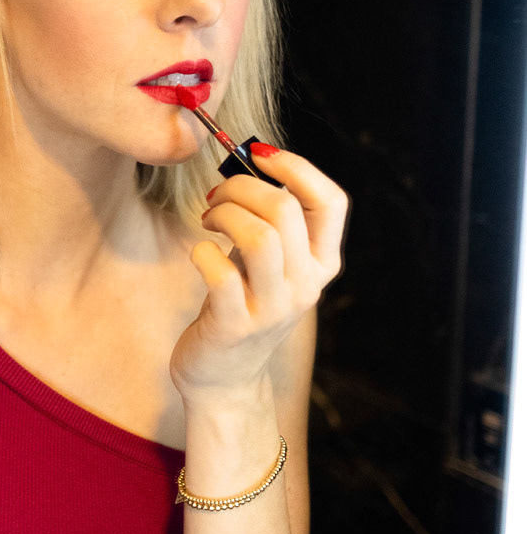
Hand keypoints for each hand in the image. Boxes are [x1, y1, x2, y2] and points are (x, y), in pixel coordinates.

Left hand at [169, 145, 347, 406]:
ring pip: (260, 236)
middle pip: (286, 210)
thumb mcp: (273, 263)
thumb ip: (274, 222)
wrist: (225, 378)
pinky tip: (200, 253)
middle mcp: (306, 285)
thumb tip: (250, 164)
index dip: (297, 167)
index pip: (332, 201)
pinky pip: (220, 272)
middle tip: (217, 194)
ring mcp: (273, 309)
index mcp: (322, 263)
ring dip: (225, 214)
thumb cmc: (244, 304)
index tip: (258, 155)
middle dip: (242, 186)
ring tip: (209, 219)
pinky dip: (203, 251)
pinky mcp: (235, 325)